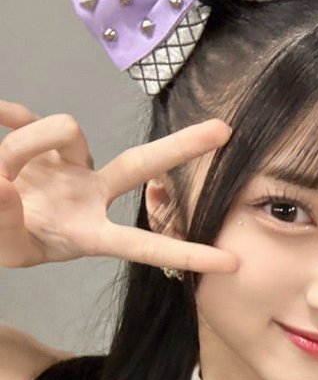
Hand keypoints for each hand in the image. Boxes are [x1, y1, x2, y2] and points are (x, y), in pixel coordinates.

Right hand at [0, 100, 237, 272]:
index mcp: (89, 233)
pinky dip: (9, 116)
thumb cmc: (7, 238)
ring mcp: (68, 166)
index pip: (144, 246)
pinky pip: (26, 117)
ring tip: (0, 175)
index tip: (232, 263)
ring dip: (24, 148)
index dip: (186, 255)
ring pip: (63, 132)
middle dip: (182, 147)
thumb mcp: (7, 248)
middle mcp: (89, 193)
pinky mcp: (39, 142)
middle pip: (141, 164)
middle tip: (225, 129)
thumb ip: (5, 225)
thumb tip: (7, 184)